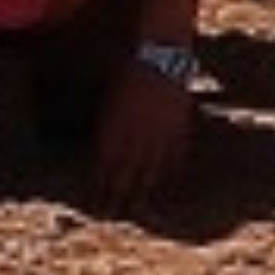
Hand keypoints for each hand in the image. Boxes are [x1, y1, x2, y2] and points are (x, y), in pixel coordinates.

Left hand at [90, 60, 197, 201]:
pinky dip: (168, 174)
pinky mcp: (179, 131)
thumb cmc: (128, 74)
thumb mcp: (110, 100)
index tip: (96, 204)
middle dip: (118, 196)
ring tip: (138, 210)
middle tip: (112, 216)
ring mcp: (160, 136)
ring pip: (150, 171)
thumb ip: (108, 128)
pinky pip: (173, 159)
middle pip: (127, 174)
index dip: (101, 186)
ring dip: (143, 191)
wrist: (162, 59)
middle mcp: (137, 137)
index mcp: (115, 129)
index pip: (106, 167)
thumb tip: (104, 152)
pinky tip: (165, 186)